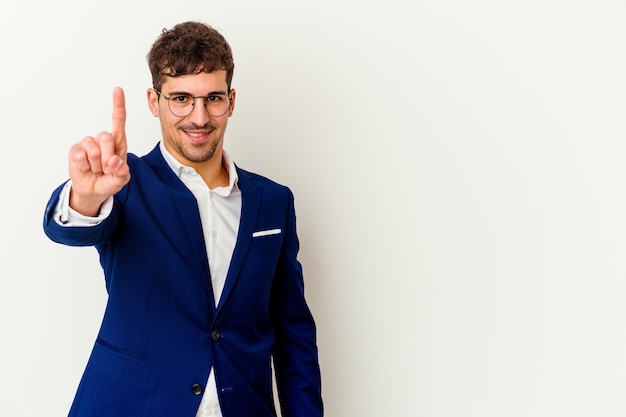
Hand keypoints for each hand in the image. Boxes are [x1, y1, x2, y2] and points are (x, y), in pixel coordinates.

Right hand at [68, 87, 130, 215]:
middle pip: (106, 138)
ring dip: (96, 165)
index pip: (119, 121)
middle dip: (108, 159)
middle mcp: (103, 140)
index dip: (118, 105)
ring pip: (93, 149)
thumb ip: (122, 172)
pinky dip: (85, 166)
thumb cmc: (109, 180)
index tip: (118, 90)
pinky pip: (80, 155)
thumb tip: (114, 161)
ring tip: (96, 170)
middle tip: (107, 169)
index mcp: (118, 143)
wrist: (93, 191)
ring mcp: (88, 144)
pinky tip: (86, 169)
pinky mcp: (75, 150)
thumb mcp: (121, 179)